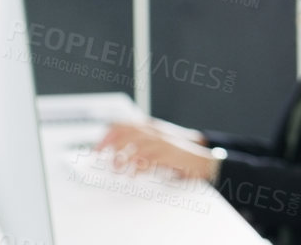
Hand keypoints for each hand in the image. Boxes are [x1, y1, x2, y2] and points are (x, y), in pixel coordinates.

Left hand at [95, 121, 221, 180]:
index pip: (124, 125)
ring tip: (116, 169)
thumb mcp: (158, 144)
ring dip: (122, 158)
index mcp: (150, 127)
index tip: (97, 149)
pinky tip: (132, 175)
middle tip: (100, 159)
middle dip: (110, 146)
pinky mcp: (169, 155)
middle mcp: (155, 132)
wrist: (203, 161)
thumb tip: (115, 153)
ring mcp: (163, 142)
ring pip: (136, 146)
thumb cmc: (178, 155)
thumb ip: (140, 144)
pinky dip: (138, 168)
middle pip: (127, 133)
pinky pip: (149, 160)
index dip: (107, 136)